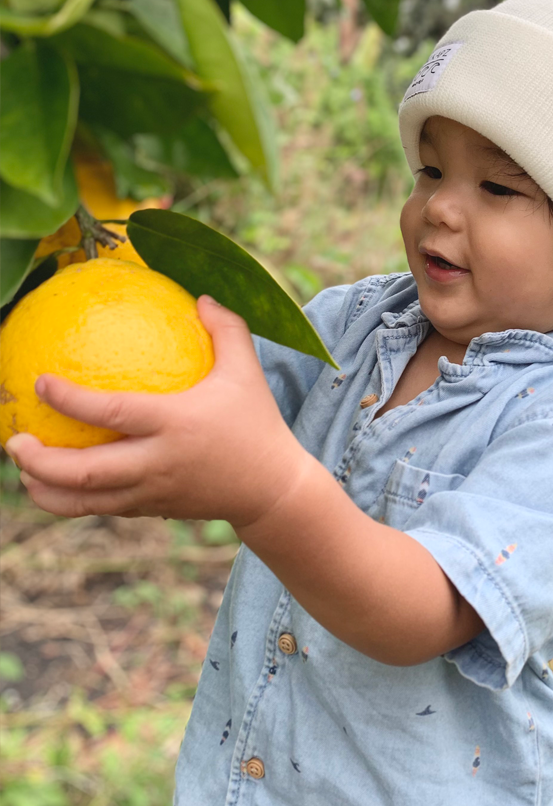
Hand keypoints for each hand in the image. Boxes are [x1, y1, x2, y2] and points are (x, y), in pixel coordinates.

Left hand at [6, 296, 310, 525]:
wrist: (273, 490)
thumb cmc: (258, 424)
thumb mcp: (247, 372)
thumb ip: (227, 328)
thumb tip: (199, 295)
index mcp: (175, 424)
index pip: (111, 413)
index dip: (70, 400)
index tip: (40, 382)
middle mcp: (158, 463)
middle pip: (85, 473)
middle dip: (39, 462)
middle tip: (13, 440)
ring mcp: (152, 492)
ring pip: (86, 502)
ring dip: (46, 491)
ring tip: (23, 473)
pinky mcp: (153, 510)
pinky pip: (103, 508)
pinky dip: (73, 501)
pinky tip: (56, 485)